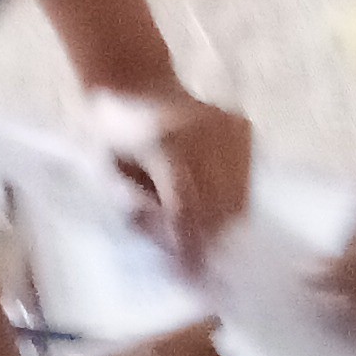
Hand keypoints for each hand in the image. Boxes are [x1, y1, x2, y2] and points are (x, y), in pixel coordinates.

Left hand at [87, 86, 253, 273]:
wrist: (135, 82)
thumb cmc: (113, 134)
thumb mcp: (109, 174)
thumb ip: (140, 211)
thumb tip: (173, 248)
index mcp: (165, 142)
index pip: (187, 207)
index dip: (190, 244)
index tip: (190, 273)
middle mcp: (204, 131)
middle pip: (220, 204)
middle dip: (209, 238)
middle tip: (197, 263)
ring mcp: (228, 126)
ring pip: (239, 194)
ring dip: (222, 221)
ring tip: (202, 233)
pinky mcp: (242, 127)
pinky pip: (246, 177)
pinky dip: (231, 198)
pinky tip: (212, 204)